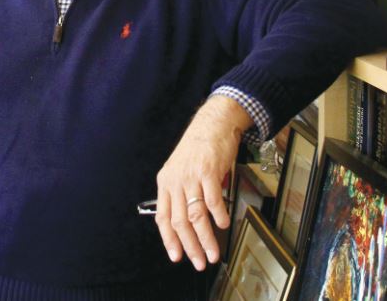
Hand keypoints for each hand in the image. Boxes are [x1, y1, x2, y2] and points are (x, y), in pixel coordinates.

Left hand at [154, 96, 251, 270]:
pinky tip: (223, 224)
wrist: (212, 124)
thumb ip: (183, 193)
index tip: (176, 256)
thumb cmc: (198, 147)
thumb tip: (192, 220)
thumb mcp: (181, 169)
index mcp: (166, 182)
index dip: (169, 240)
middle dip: (190, 246)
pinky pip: (212, 199)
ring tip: (213, 253)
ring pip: (196, 215)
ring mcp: (191, 176)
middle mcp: (176, 181)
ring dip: (206, 238)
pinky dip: (218, 215)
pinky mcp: (208, 171)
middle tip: (199, 262)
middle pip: (180, 221)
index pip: (163, 217)